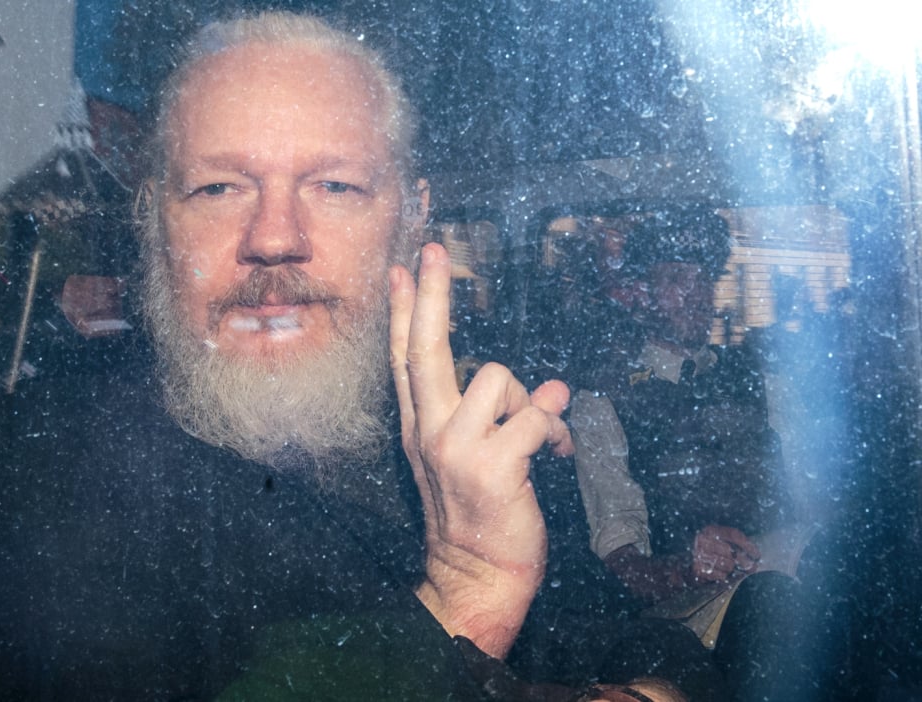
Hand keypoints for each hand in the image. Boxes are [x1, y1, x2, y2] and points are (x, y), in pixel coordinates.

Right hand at [389, 243, 572, 657]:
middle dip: (430, 295)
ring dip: (530, 400)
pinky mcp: (492, 466)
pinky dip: (555, 428)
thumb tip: (537, 385)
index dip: (406, 310)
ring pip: (496, 376)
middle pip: (425, 349)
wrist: (476, 576)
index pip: (405, 358)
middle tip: (434, 252)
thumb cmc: (475, 517)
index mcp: (419, 428)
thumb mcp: (460, 462)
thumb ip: (484, 418)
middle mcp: (429, 432)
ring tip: (539, 434)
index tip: (405, 268)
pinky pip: (534, 416)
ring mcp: (456, 449)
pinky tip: (558, 450)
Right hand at [691, 525, 759, 582]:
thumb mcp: (724, 541)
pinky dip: (724, 576)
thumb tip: (756, 555)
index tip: (757, 555)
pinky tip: (722, 573)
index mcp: (710, 530)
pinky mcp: (698, 570)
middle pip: (732, 552)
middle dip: (744, 561)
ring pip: (728, 565)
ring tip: (732, 569)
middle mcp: (702, 540)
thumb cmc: (713, 551)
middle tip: (753, 567)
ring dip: (733, 569)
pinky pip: (721, 576)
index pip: (734, 535)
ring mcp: (698, 555)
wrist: (690, 564)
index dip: (748, 545)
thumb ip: (738, 543)